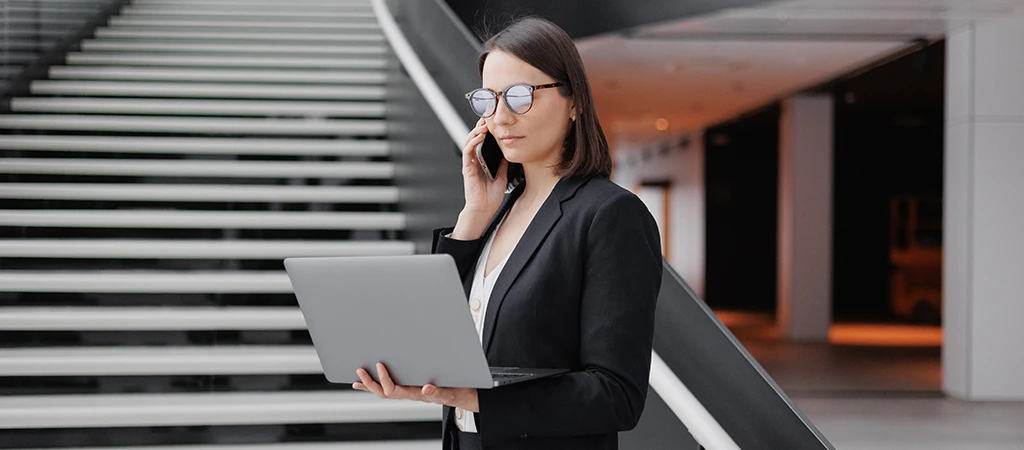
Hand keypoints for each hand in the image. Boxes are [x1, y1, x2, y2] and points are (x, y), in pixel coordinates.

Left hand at [353, 362, 478, 412]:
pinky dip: (377, 384)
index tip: (380, 365)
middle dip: (370, 383)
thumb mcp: (449, 391)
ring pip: (384, 391)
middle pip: (384, 392)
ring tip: (358, 378)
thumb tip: (427, 388)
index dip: (385, 379)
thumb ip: (438, 392)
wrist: (462, 394)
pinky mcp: (410, 387)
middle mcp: (409, 393)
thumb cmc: (456, 391)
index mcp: (416, 393)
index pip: (395, 389)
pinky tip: (370, 380)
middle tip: (360, 371)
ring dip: (370, 385)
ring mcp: (408, 391)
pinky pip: (390, 388)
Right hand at [460, 118, 508, 218]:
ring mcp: (470, 164)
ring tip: (484, 124)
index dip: (487, 130)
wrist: (484, 210)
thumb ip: (502, 163)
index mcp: (482, 161)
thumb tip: (508, 151)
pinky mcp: (467, 168)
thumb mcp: (502, 175)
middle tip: (488, 116)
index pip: (483, 142)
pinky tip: (479, 137)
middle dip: (480, 126)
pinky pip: (468, 152)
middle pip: (475, 138)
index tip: (494, 121)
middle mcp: (475, 161)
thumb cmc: (491, 197)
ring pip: (469, 142)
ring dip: (476, 132)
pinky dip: (472, 143)